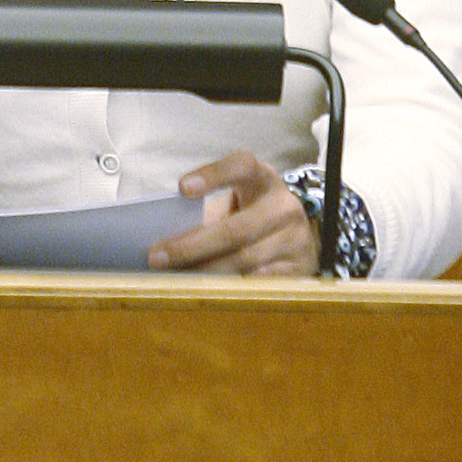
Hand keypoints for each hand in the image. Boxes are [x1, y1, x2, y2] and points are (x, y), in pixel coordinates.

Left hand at [147, 151, 318, 277]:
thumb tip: (162, 239)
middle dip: (192, 246)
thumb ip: (206, 214)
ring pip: (245, 260)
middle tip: (157, 257)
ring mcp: (297, 238)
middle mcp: (284, 206)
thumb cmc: (252, 216)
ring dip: (205, 272)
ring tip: (174, 279)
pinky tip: (210, 294)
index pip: (242, 166)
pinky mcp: (303, 269)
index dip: (214, 175)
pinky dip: (233, 289)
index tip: (182, 188)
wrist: (297, 239)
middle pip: (236, 228)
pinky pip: (261, 284)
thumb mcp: (236, 205)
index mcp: (264, 179)